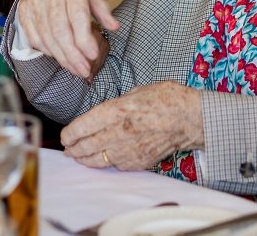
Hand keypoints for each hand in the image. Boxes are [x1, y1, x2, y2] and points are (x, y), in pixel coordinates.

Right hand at [16, 0, 115, 78]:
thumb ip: (101, 9)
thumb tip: (114, 27)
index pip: (77, 16)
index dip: (84, 39)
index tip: (93, 56)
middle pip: (60, 31)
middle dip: (73, 55)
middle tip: (84, 70)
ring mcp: (33, 2)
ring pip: (47, 37)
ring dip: (62, 58)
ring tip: (75, 69)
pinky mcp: (23, 12)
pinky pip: (34, 37)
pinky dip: (47, 51)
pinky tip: (58, 57)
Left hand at [61, 82, 203, 169]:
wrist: (191, 118)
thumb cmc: (167, 99)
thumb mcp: (137, 92)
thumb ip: (116, 105)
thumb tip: (103, 114)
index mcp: (117, 111)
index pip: (84, 126)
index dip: (70, 134)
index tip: (65, 136)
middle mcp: (120, 132)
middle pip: (87, 146)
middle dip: (74, 149)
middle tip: (68, 150)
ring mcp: (130, 150)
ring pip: (99, 160)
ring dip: (85, 159)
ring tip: (78, 157)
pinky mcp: (140, 162)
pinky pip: (117, 166)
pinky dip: (107, 163)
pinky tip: (102, 159)